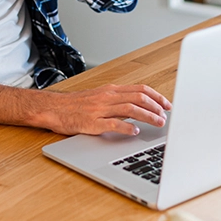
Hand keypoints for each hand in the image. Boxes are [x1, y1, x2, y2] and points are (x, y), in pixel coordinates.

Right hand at [40, 84, 171, 135]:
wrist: (52, 108)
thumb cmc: (74, 105)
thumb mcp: (98, 96)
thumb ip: (116, 100)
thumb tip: (137, 107)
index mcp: (110, 90)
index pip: (140, 89)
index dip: (157, 96)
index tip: (167, 104)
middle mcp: (107, 97)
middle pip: (138, 97)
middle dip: (156, 106)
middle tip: (166, 115)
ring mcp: (99, 109)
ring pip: (130, 109)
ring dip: (147, 116)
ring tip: (158, 123)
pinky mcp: (92, 122)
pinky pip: (112, 124)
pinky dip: (126, 127)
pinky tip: (135, 131)